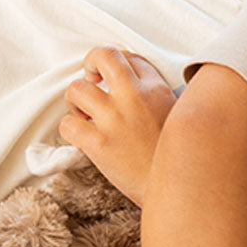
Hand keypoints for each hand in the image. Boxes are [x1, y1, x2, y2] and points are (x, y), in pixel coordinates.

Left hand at [59, 47, 175, 205]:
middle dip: (91, 63)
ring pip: (76, 89)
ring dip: (75, 101)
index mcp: (156, 89)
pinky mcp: (99, 144)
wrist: (179, 190)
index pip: (129, 57)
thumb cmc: (176, 157)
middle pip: (103, 56)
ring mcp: (115, 120)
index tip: (114, 80)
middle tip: (91, 79)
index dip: (118, 66)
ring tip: (85, 115)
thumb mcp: (178, 117)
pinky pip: (68, 125)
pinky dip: (71, 131)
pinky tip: (83, 138)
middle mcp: (135, 97)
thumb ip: (159, 97)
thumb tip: (141, 89)